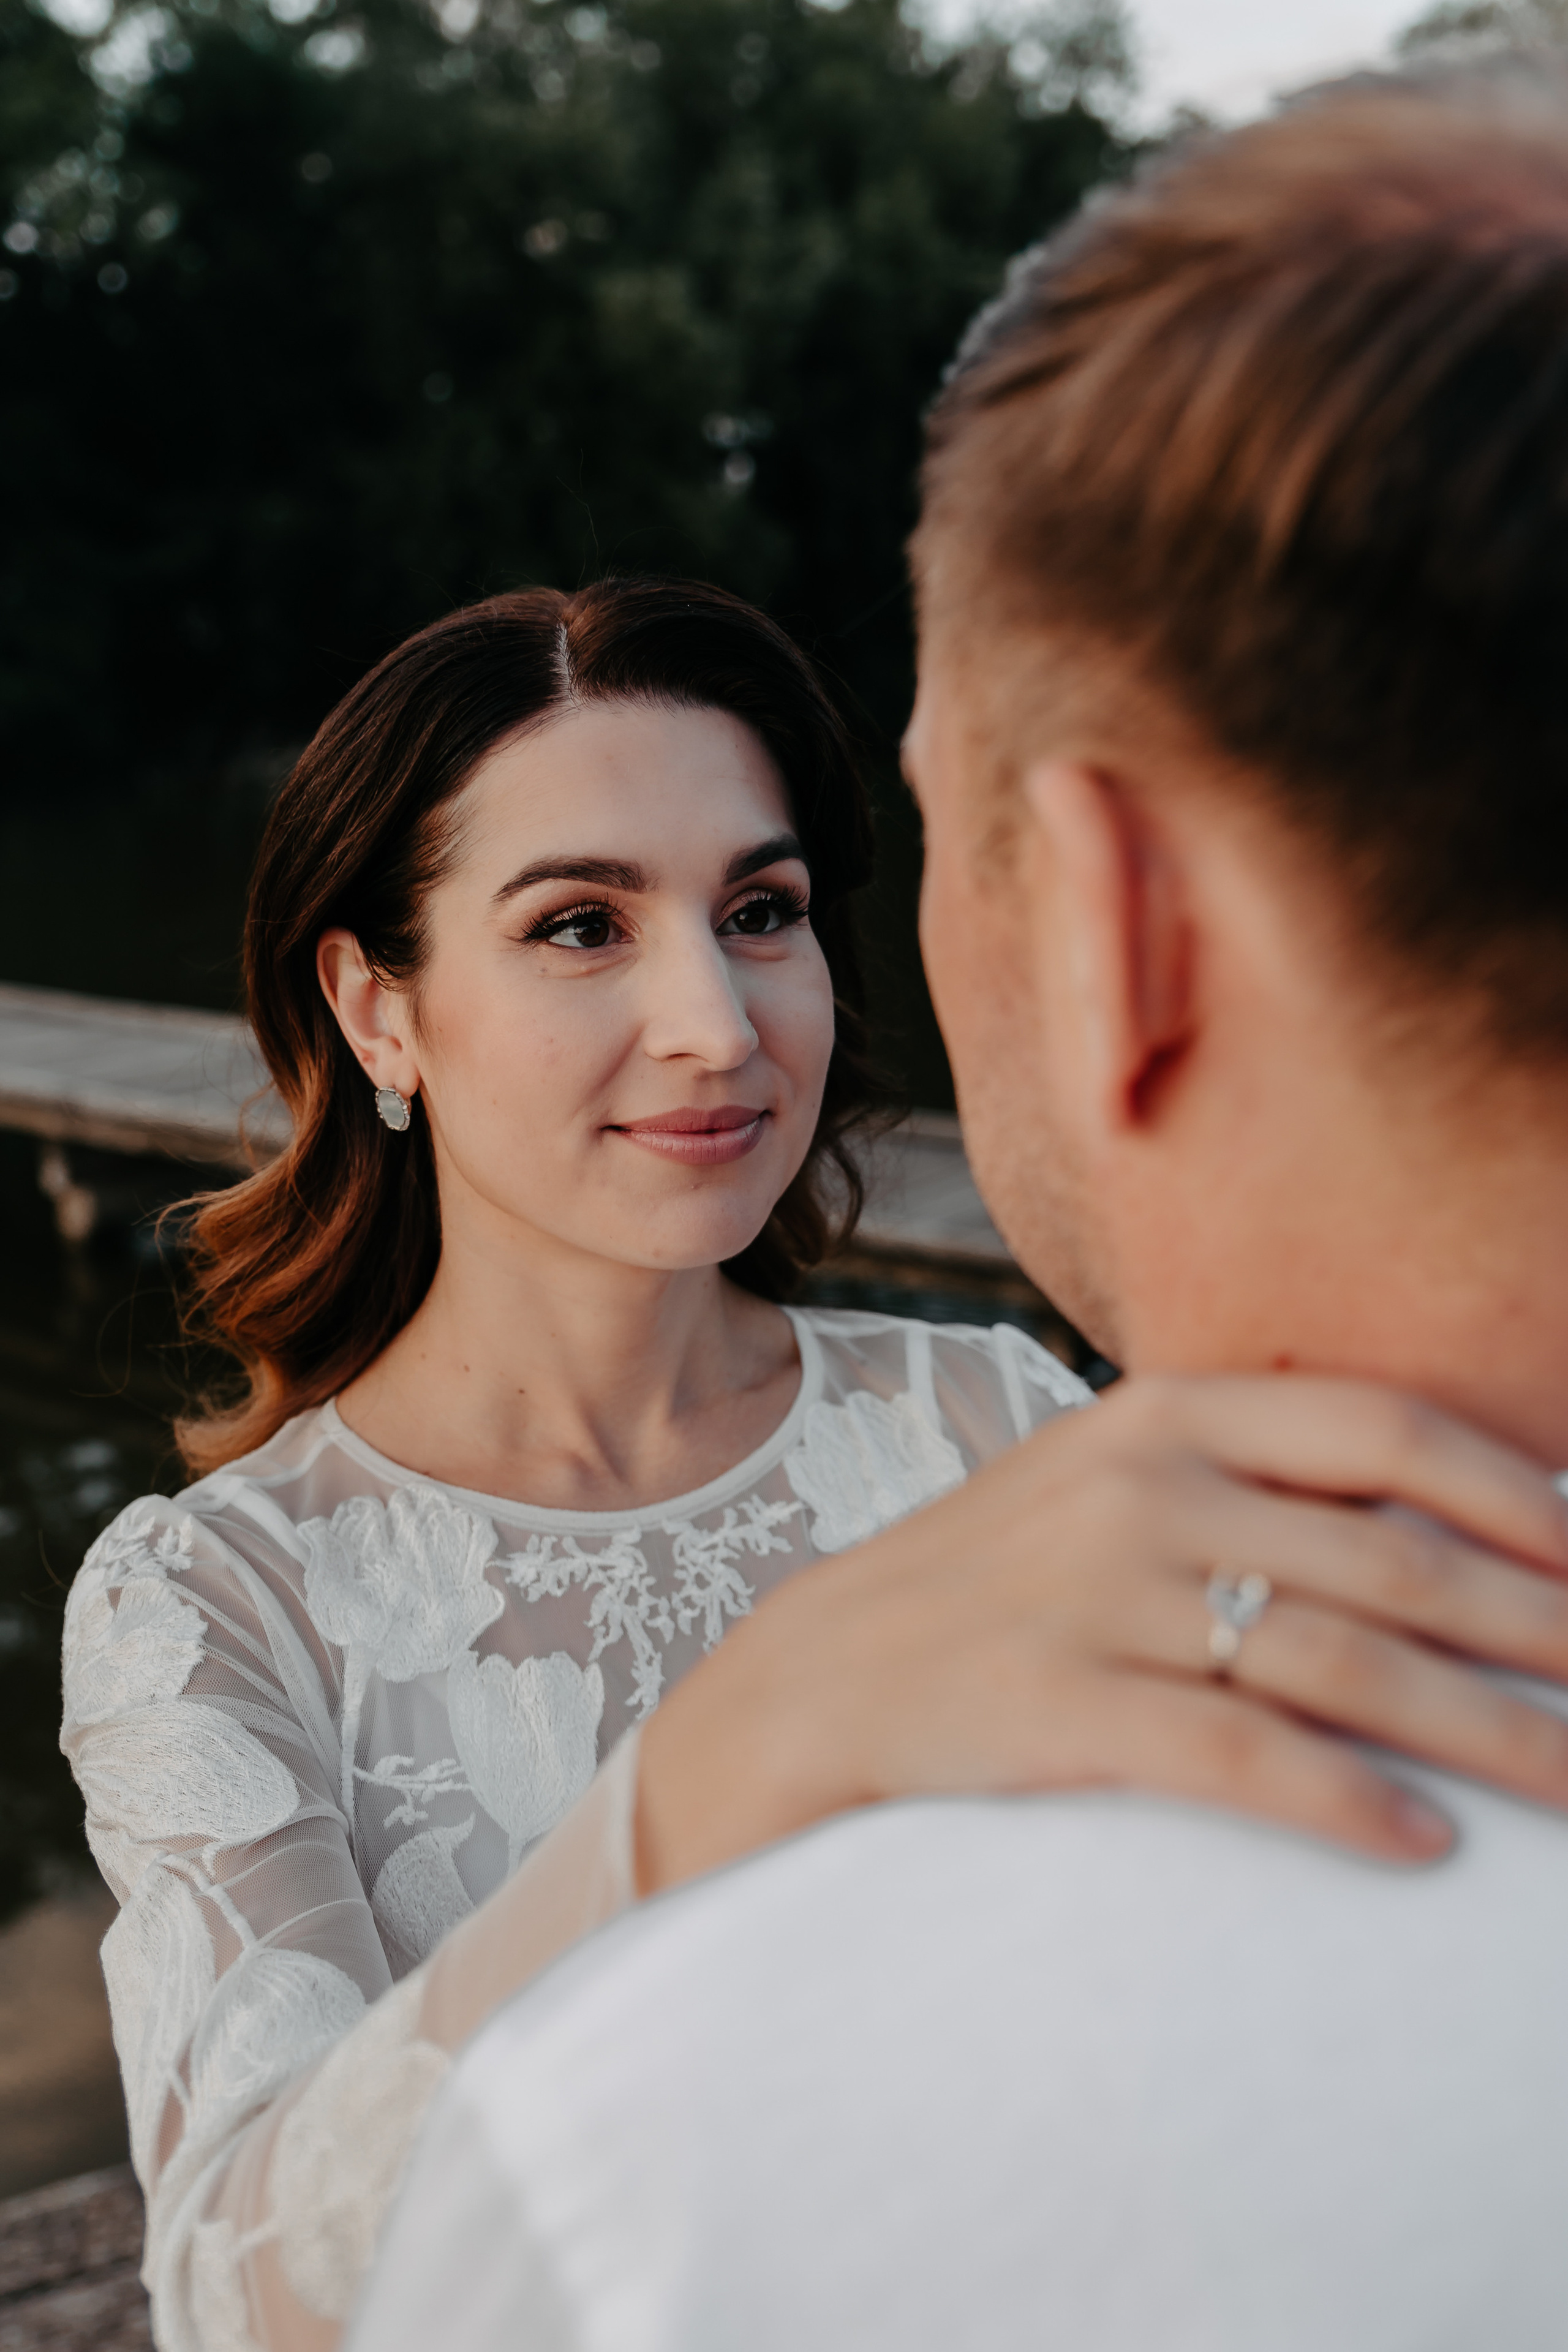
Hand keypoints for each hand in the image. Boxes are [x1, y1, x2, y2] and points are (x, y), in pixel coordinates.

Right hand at [636, 1371, 1567, 1889]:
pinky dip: (1345, 1803)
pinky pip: (1238, 1755)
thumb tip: (1439, 1534)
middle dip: (1537, 1635)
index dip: (1517, 1494)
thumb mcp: (1109, 1484)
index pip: (1384, 1430)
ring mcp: (1095, 1592)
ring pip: (1340, 1665)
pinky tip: (1422, 1848)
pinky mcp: (1057, 1702)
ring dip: (1485, 1736)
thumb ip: (1250, 1482)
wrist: (820, 1676)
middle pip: (1392, 1563)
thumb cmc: (1001, 1584)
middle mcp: (1140, 1484)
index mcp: (1165, 1410)